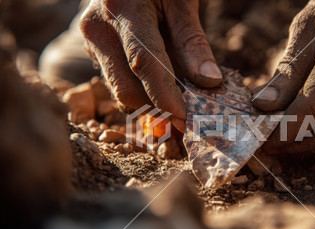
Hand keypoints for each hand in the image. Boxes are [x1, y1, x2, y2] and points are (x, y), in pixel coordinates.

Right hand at [79, 0, 221, 130]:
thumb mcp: (182, 2)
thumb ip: (193, 41)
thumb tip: (209, 82)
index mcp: (122, 9)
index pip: (144, 62)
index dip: (166, 96)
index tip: (186, 118)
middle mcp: (98, 29)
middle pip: (127, 88)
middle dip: (159, 108)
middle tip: (190, 118)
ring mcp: (91, 43)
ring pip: (122, 91)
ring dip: (152, 102)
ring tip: (180, 101)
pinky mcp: (94, 52)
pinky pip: (119, 82)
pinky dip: (143, 91)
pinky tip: (164, 87)